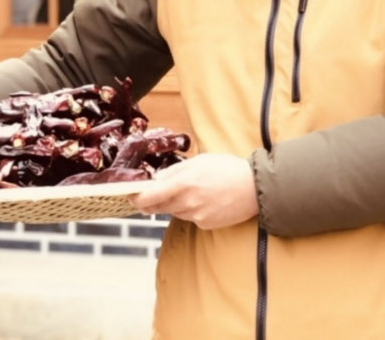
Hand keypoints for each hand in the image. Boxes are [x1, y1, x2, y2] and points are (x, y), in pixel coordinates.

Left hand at [132, 154, 258, 230]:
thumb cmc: (226, 168)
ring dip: (173, 203)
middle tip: (150, 194)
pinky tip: (203, 199)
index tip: (131, 196)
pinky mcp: (205, 224)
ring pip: (174, 211)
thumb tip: (156, 180)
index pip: (150, 196)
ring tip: (189, 190)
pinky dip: (190, 209)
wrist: (253, 188)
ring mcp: (196, 216)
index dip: (137, 198)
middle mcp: (187, 202)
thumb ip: (175, 172)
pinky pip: (189, 217)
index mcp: (184, 183)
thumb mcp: (199, 161)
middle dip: (152, 201)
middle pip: (158, 207)